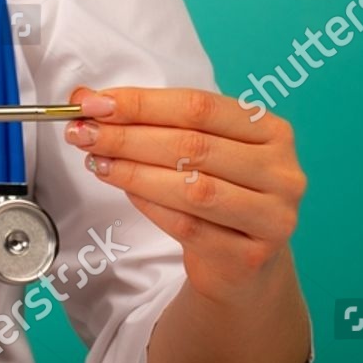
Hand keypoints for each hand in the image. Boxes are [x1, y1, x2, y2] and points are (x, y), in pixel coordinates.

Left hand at [63, 86, 306, 302]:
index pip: (199, 106)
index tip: (93, 104)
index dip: (141, 103)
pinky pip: (188, 226)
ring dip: (133, 172)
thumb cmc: (218, 193)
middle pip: (193, 145)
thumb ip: (149, 120)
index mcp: (271, 131)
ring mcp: (272, 216)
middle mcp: (281, 171)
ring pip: (191, 187)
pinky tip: (125, 192)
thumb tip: (86, 98)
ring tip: (96, 162)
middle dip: (127, 137)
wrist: (243, 264)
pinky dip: (149, 206)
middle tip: (82, 133)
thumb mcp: (195, 148)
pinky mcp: (249, 256)